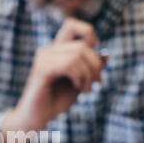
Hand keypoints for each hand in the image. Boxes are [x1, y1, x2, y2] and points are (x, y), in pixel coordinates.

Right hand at [6, 18, 104, 132]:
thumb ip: (89, 69)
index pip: (72, 24)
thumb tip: (106, 55)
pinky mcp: (42, 69)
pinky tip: (78, 87)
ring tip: (86, 89)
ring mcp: (44, 58)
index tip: (93, 58)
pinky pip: (69, 64)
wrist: (37, 119)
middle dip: (95, 65)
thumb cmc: (56, 101)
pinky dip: (79, 76)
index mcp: (56, 50)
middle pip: (82, 45)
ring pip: (77, 54)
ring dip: (88, 74)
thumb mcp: (79, 83)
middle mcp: (48, 50)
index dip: (88, 34)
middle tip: (96, 82)